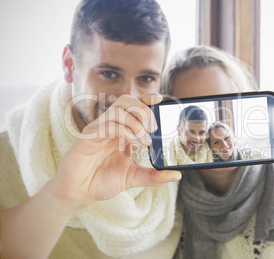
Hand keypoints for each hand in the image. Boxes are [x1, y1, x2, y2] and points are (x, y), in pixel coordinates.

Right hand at [52, 93, 181, 208]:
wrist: (79, 193)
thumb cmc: (102, 181)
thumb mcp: (134, 177)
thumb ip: (154, 176)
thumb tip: (177, 175)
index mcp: (121, 130)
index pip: (134, 106)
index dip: (146, 99)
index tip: (160, 99)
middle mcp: (110, 126)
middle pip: (127, 101)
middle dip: (144, 110)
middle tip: (153, 129)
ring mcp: (99, 129)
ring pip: (118, 109)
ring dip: (136, 122)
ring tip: (144, 141)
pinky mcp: (88, 136)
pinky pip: (108, 124)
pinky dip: (125, 131)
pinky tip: (133, 144)